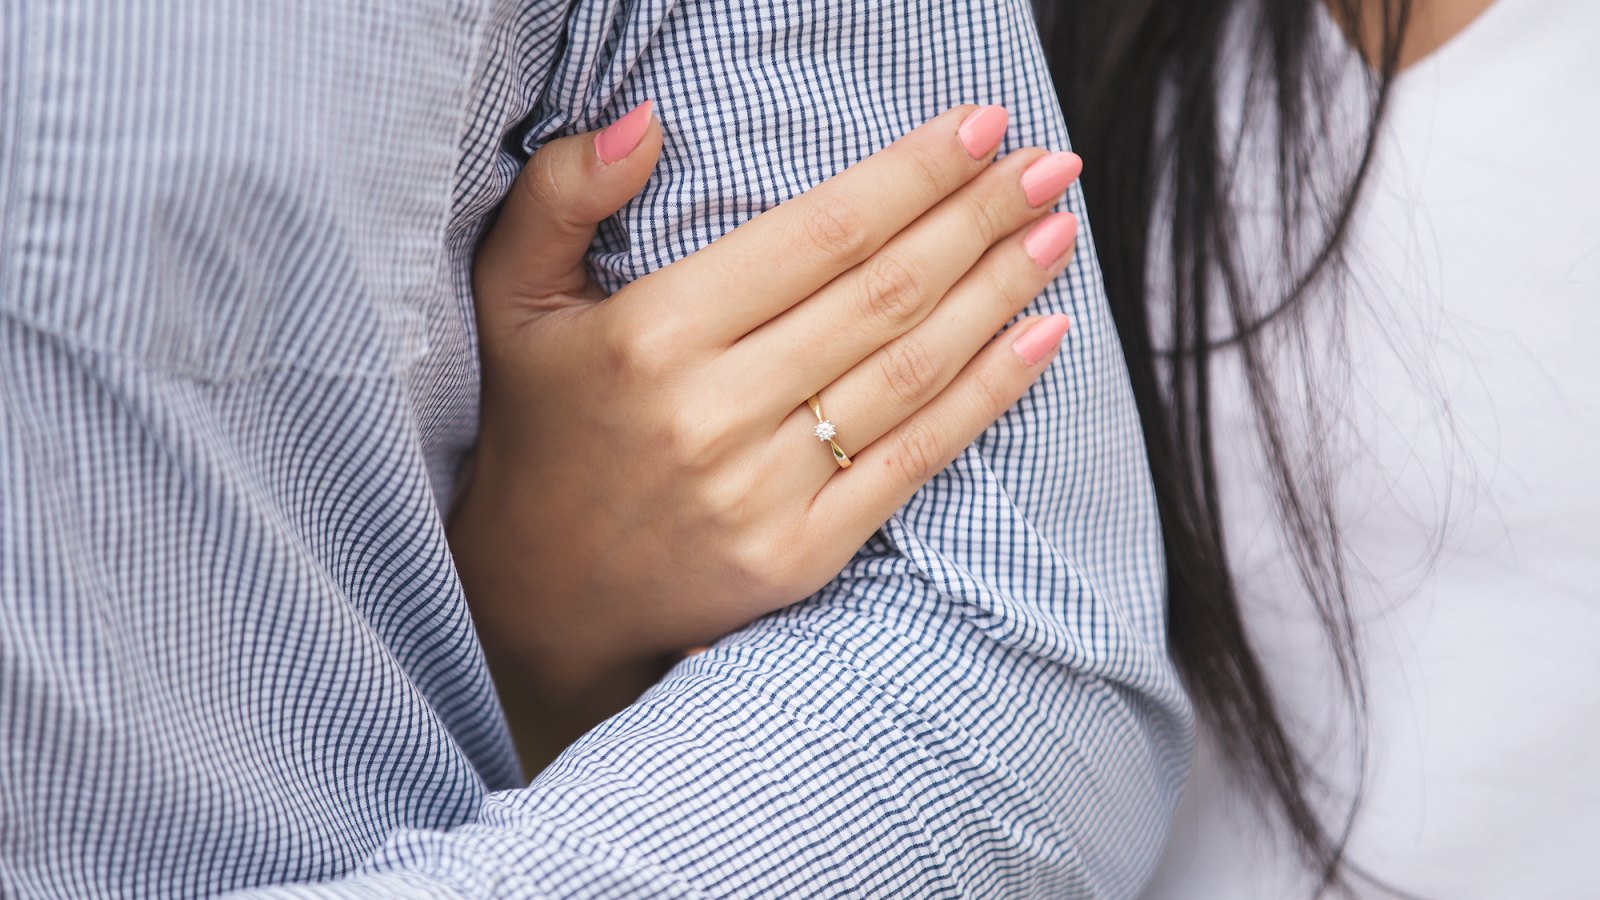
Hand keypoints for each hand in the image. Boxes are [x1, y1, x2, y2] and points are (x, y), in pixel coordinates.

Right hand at [450, 102, 1080, 763]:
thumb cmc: (540, 427)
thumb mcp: (511, 300)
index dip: (911, 175)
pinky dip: (987, 396)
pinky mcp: (799, 555)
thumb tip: (645, 121)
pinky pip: (914, 461)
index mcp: (654, 334)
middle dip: (979, 218)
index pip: (818, 234)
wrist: (540, 596)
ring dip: (1000, 293)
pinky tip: (1043, 339)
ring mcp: (763, 492)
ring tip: (1058, 231)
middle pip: (883, 294)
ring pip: (911, 370)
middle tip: (1050, 166)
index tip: (982, 125)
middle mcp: (715, 411)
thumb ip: (559, 197)